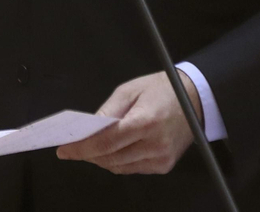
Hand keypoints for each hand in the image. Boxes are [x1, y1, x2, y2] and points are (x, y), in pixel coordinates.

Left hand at [55, 70, 200, 175]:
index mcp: (146, 121)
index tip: (65, 150)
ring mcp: (161, 158)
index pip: (106, 142)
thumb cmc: (163, 90)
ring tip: (89, 148)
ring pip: (119, 167)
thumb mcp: (130, 90)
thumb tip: (87, 129)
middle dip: (87, 154)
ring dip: (101, 159)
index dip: (82, 148)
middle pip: (110, 158)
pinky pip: (132, 169)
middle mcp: (155, 144)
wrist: (194, 98)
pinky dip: (117, 161)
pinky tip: (112, 150)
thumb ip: (107, 111)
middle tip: (73, 147)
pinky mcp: (163, 166)